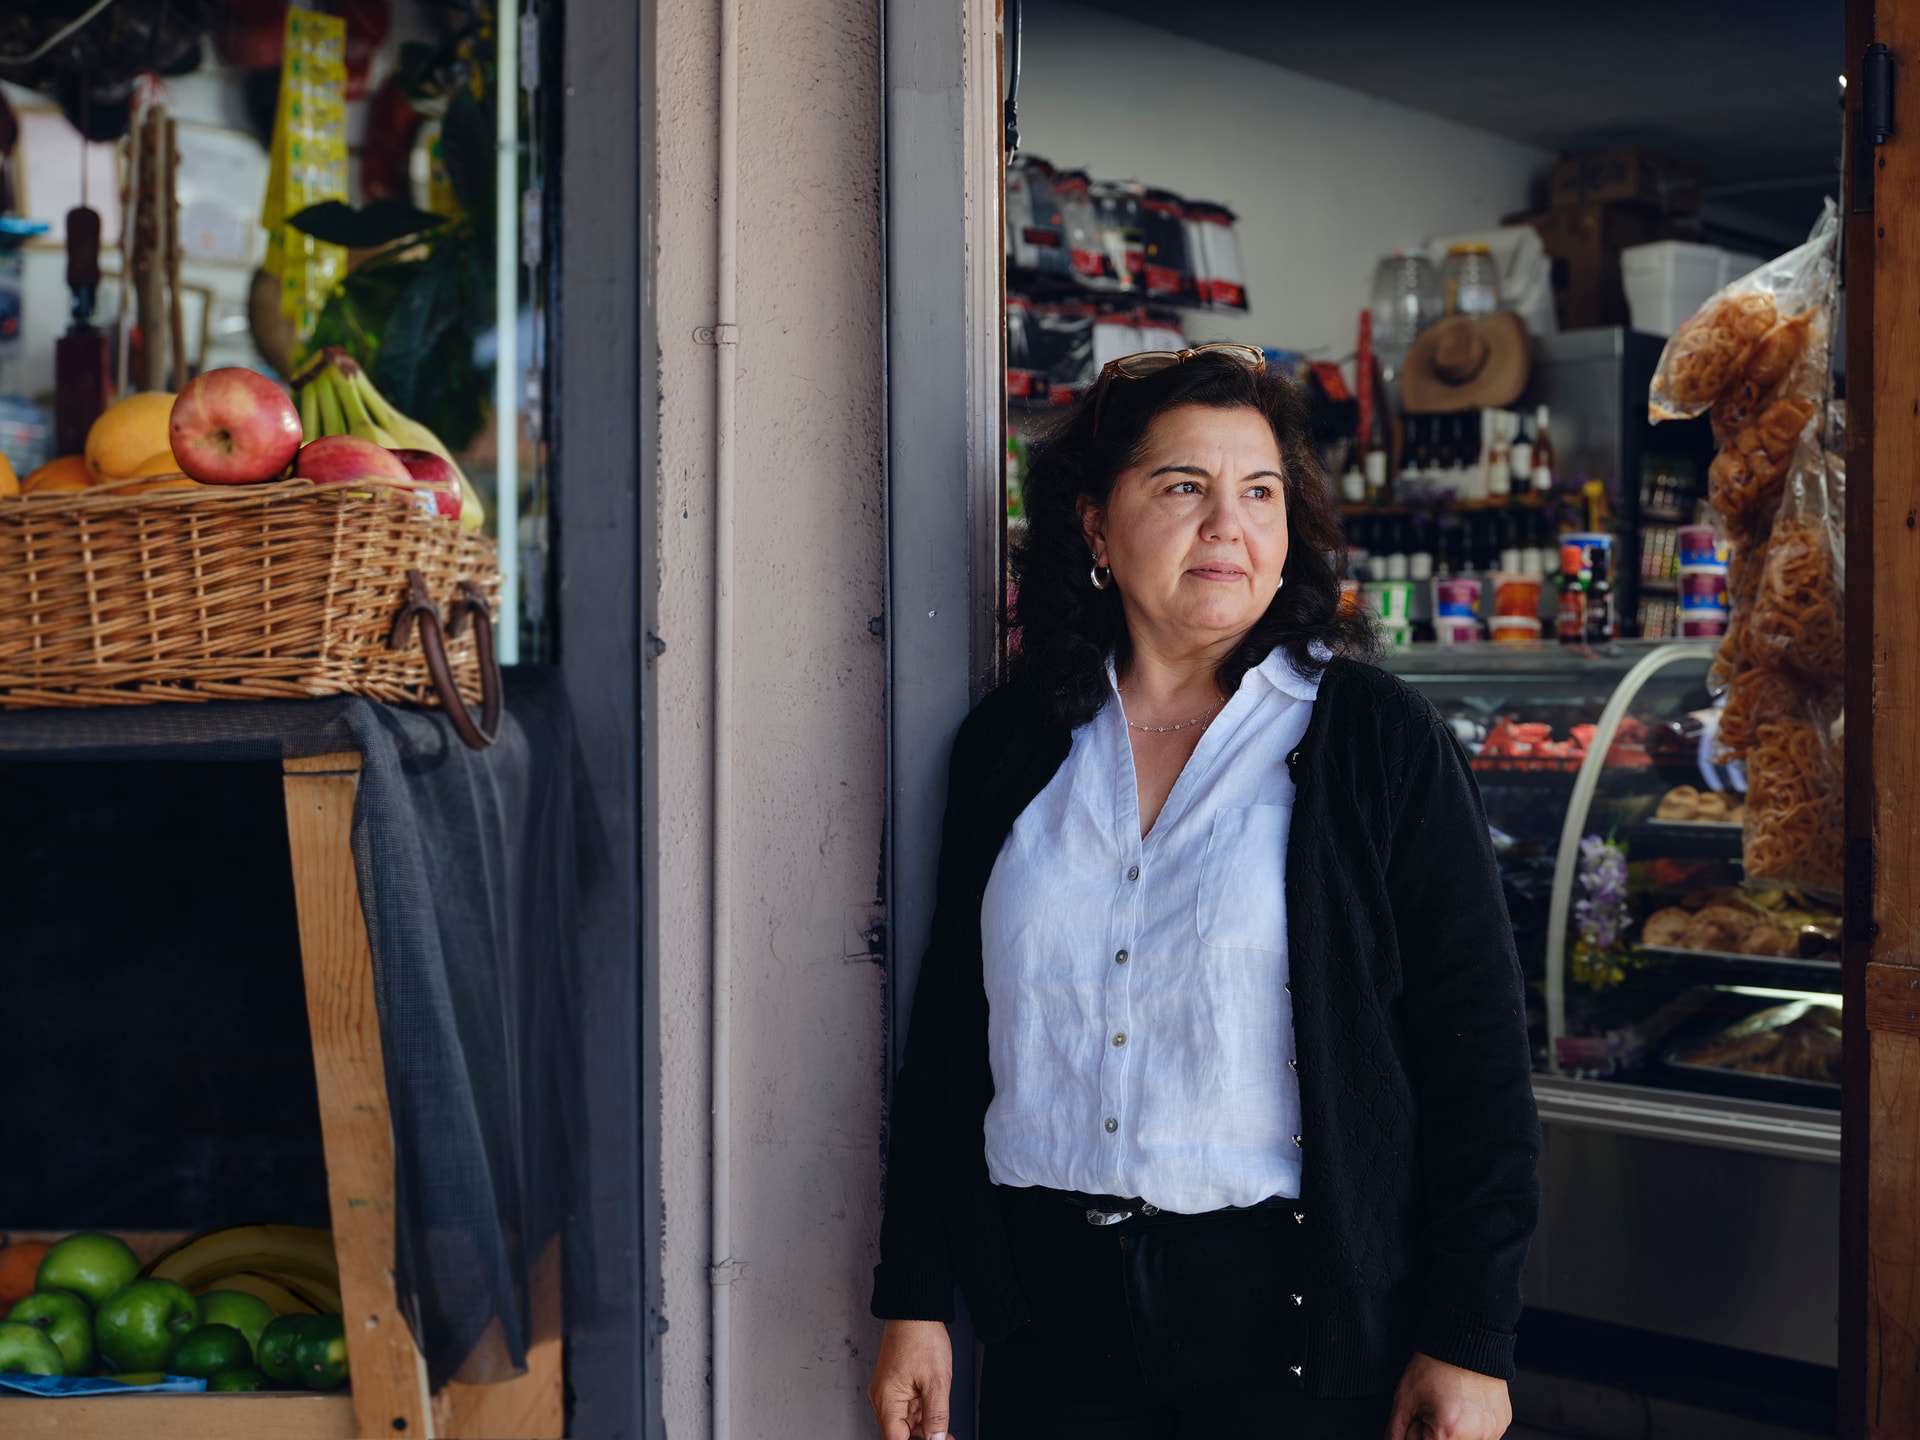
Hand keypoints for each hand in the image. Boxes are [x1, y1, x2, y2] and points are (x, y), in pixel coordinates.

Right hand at [868, 1319, 952, 1439]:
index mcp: (886, 1400)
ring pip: (904, 1422)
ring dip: (924, 1427)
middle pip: (899, 1433)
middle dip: (922, 1437)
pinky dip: (921, 1413)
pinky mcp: (894, 1384)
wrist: (915, 1310)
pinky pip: (906, 1407)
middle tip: (945, 1437)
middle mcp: (882, 1398)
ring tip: (946, 1429)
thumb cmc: (921, 1337)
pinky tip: (936, 1413)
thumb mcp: (937, 1381)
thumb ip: (936, 1416)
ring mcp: (887, 1391)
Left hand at [1385, 1351, 1511, 1439]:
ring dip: (1451, 1433)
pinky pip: (1481, 1436)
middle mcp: (1477, 1436)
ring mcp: (1493, 1431)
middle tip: (1433, 1411)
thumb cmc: (1435, 1364)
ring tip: (1448, 1407)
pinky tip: (1463, 1407)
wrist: (1464, 1338)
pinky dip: (1469, 1429)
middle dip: (1435, 1434)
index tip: (1418, 1419)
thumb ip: (1397, 1431)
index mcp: (1449, 1431)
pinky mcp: (1502, 1424)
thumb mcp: (1405, 1398)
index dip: (1417, 1433)